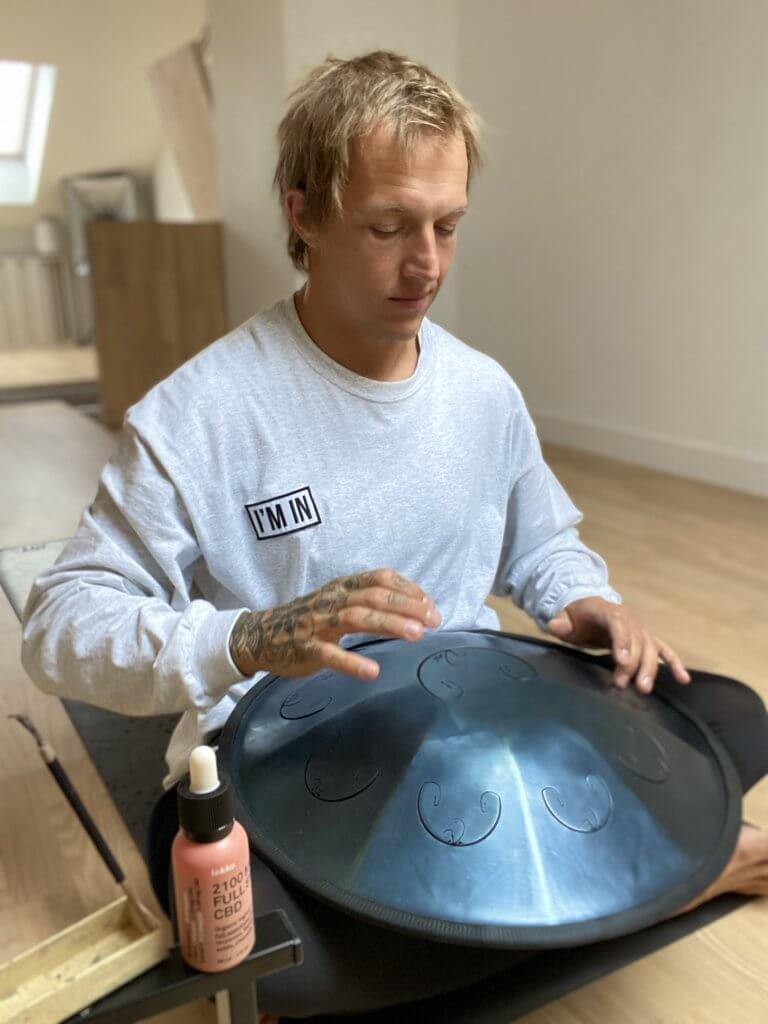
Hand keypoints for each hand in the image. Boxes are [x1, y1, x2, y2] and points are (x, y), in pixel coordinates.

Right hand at [229, 567, 441, 680]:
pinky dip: (352, 662)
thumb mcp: (337, 601)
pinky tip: (372, 671)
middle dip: (407, 606)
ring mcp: (318, 624)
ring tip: (416, 636)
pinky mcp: (307, 649)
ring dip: (389, 624)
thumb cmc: (308, 619)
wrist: (261, 635)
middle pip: (373, 596)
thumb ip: (368, 601)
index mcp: (342, 587)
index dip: (408, 588)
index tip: (430, 604)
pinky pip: (330, 654)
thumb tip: (412, 608)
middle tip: (434, 620)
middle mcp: (332, 600)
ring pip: (357, 618)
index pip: (380, 578)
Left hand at [546, 596, 690, 693]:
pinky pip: (663, 650)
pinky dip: (674, 663)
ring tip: (644, 689)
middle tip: (623, 684)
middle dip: (632, 663)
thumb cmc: (575, 616)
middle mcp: (628, 618)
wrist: (589, 607)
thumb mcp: (564, 618)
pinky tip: (684, 679)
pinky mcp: (646, 639)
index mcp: (607, 610)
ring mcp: (639, 629)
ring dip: (650, 668)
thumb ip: (559, 622)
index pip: (618, 624)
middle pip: (636, 640)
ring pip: (650, 647)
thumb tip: (555, 625)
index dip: (622, 641)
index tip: (621, 660)